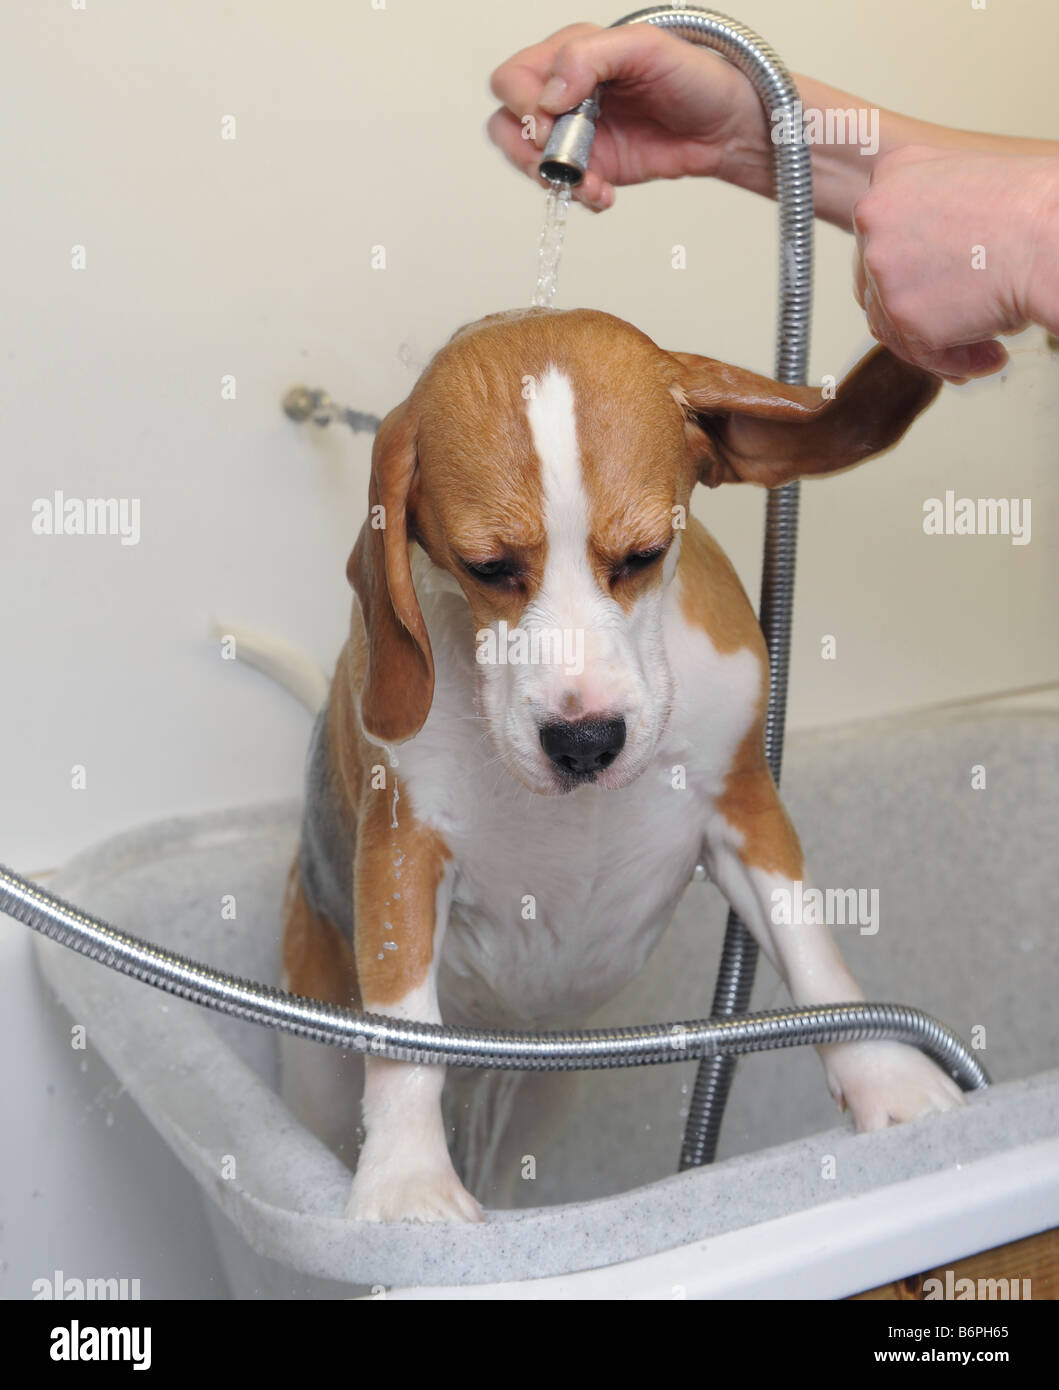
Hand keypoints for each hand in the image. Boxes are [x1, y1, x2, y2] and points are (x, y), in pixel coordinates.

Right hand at [487, 22, 767, 211]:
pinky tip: (606, 193)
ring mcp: (577, 134)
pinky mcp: (593, 167)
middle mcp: (566, 94)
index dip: (523, 104)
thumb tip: (550, 96)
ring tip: (592, 183)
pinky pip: (563, 188)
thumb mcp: (646, 48)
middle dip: (528, 150)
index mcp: (571, 56)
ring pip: (529, 161)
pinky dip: (578, 196)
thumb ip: (590, 58)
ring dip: (553, 179)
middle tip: (563, 160)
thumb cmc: (696, 77)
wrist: (726, 127)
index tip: (554, 119)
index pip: (513, 79)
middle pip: (507, 123)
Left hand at [852, 146, 1050, 382]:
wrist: (1053, 234)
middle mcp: (875, 216)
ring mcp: (883, 267)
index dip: (909, 271)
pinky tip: (990, 356)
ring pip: (895, 323)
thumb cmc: (1034, 208)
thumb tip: (929, 264)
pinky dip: (955, 360)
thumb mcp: (970, 184)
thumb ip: (934, 215)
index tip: (938, 286)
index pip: (883, 238)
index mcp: (892, 175)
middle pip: (881, 283)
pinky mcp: (901, 312)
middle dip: (920, 310)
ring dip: (940, 340)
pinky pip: (921, 351)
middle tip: (957, 322)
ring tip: (984, 346)